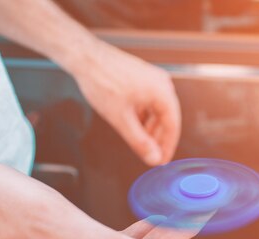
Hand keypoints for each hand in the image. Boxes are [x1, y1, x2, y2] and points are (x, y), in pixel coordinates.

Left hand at [73, 39, 180, 165]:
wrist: (85, 58)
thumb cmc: (102, 81)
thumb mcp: (121, 119)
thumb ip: (139, 142)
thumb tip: (153, 158)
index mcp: (162, 91)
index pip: (173, 126)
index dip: (167, 146)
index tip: (161, 161)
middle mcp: (161, 84)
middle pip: (167, 118)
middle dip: (158, 139)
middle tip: (150, 155)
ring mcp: (152, 80)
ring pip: (157, 111)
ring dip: (150, 129)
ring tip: (140, 142)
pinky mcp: (142, 79)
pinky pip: (149, 102)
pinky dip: (143, 117)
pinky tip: (133, 126)